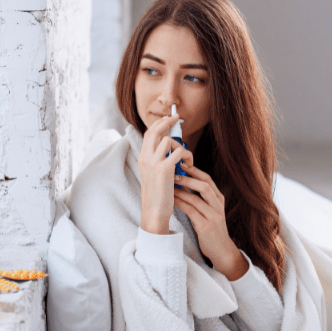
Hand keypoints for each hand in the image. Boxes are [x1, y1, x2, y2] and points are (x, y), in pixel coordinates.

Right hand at [138, 114, 193, 234]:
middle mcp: (145, 158)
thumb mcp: (153, 176)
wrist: (154, 212)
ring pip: (169, 141)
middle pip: (154, 131)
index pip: (148, 134)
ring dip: (181, 146)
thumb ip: (157, 162)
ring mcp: (154, 163)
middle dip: (167, 122)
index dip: (158, 124)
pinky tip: (189, 165)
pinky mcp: (165, 168)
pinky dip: (188, 156)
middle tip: (177, 118)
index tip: (168, 120)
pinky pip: (180, 152)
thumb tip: (168, 150)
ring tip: (187, 159)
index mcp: (142, 159)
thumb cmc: (157, 197)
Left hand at [173, 164, 248, 280]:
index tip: (181, 163)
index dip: (194, 170)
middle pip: (204, 185)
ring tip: (169, 185)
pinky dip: (181, 203)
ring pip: (197, 198)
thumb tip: (182, 181)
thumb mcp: (209, 210)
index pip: (208, 179)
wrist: (221, 250)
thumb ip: (200, 197)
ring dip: (181, 190)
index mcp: (219, 199)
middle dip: (188, 177)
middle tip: (173, 172)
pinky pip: (191, 211)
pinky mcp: (206, 226)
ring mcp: (213, 216)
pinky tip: (172, 200)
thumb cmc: (211, 228)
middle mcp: (218, 205)